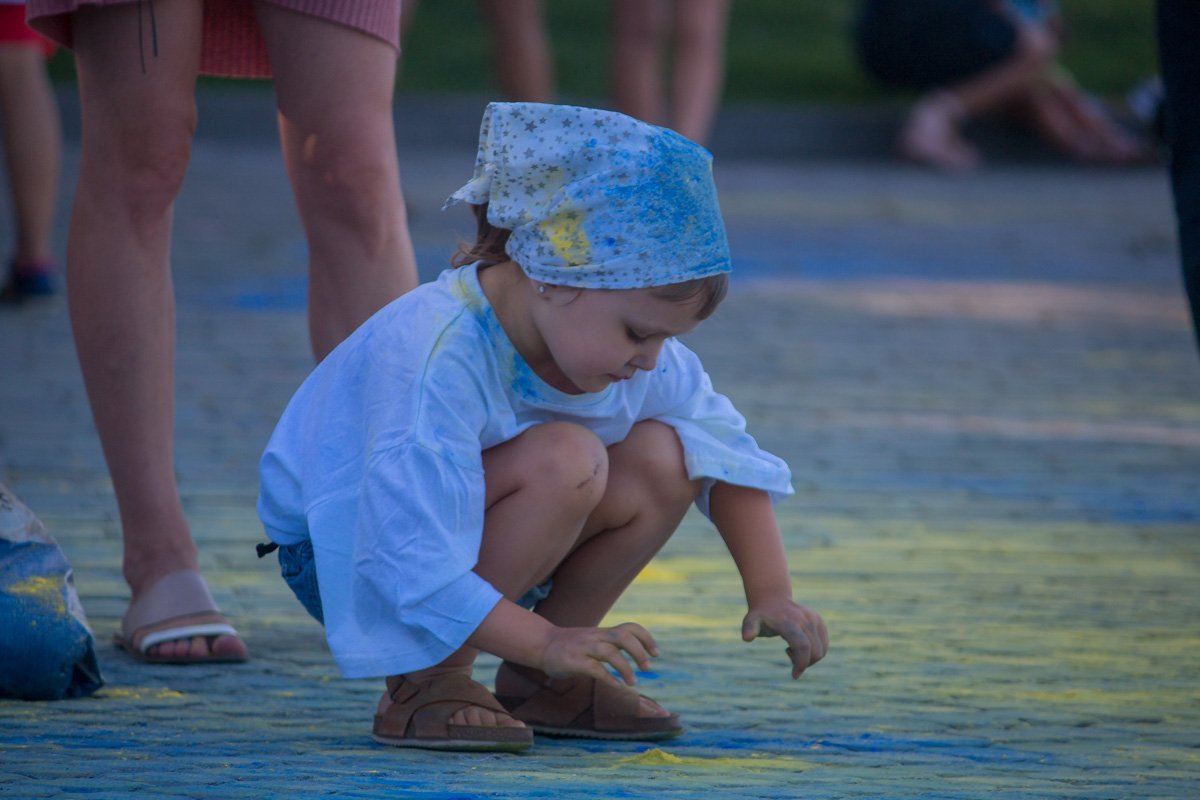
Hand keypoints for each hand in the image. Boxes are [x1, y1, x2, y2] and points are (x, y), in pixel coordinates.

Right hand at [540, 622, 658, 687]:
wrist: (541, 644)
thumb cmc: (570, 646)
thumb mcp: (592, 640)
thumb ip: (610, 645)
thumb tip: (633, 657)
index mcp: (602, 632)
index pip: (630, 627)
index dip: (646, 638)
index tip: (656, 653)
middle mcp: (596, 637)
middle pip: (623, 636)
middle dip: (639, 652)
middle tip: (647, 668)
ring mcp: (584, 648)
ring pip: (610, 652)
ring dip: (625, 667)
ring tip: (633, 682)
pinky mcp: (574, 661)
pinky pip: (594, 668)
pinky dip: (608, 678)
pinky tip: (617, 686)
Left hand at [741, 599, 828, 678]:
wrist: (772, 599)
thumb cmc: (761, 615)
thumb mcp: (751, 621)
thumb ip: (749, 629)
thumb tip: (747, 638)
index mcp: (789, 622)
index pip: (803, 646)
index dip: (801, 663)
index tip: (794, 675)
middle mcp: (805, 619)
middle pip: (815, 651)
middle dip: (804, 662)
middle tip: (788, 653)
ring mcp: (814, 619)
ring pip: (821, 649)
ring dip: (810, 657)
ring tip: (792, 648)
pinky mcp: (819, 621)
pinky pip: (824, 644)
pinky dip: (816, 651)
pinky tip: (801, 645)